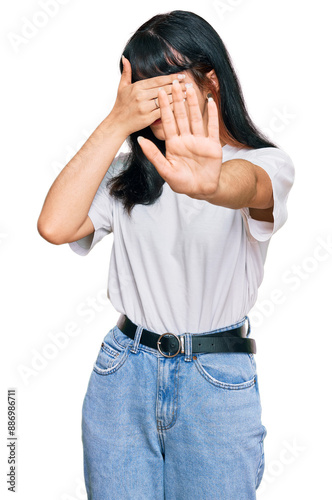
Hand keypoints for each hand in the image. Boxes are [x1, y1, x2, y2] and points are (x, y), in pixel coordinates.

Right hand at [110, 56, 186, 136]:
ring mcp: (144, 107)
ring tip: (188, 93)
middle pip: (164, 89)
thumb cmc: (120, 106)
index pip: (158, 80)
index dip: (171, 77)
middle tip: (189, 84)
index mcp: (137, 87)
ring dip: (178, 96)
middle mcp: (141, 95)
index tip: (181, 76)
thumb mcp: (121, 87)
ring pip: (165, 99)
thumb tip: (125, 58)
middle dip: (178, 86)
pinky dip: (172, 108)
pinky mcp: (148, 117)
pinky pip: (163, 111)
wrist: (117, 124)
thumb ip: (126, 72)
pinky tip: (180, 105)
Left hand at [137, 78, 222, 198]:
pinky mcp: (212, 145)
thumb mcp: (165, 170)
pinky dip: (212, 115)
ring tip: (190, 88)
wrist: (201, 190)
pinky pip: (212, 127)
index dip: (164, 107)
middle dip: (177, 99)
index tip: (160, 92)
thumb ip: (154, 155)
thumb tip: (141, 140)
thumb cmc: (182, 183)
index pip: (167, 122)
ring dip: (193, 103)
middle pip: (181, 116)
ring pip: (195, 118)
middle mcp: (186, 139)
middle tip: (173, 82)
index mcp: (173, 144)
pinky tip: (211, 102)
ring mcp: (199, 141)